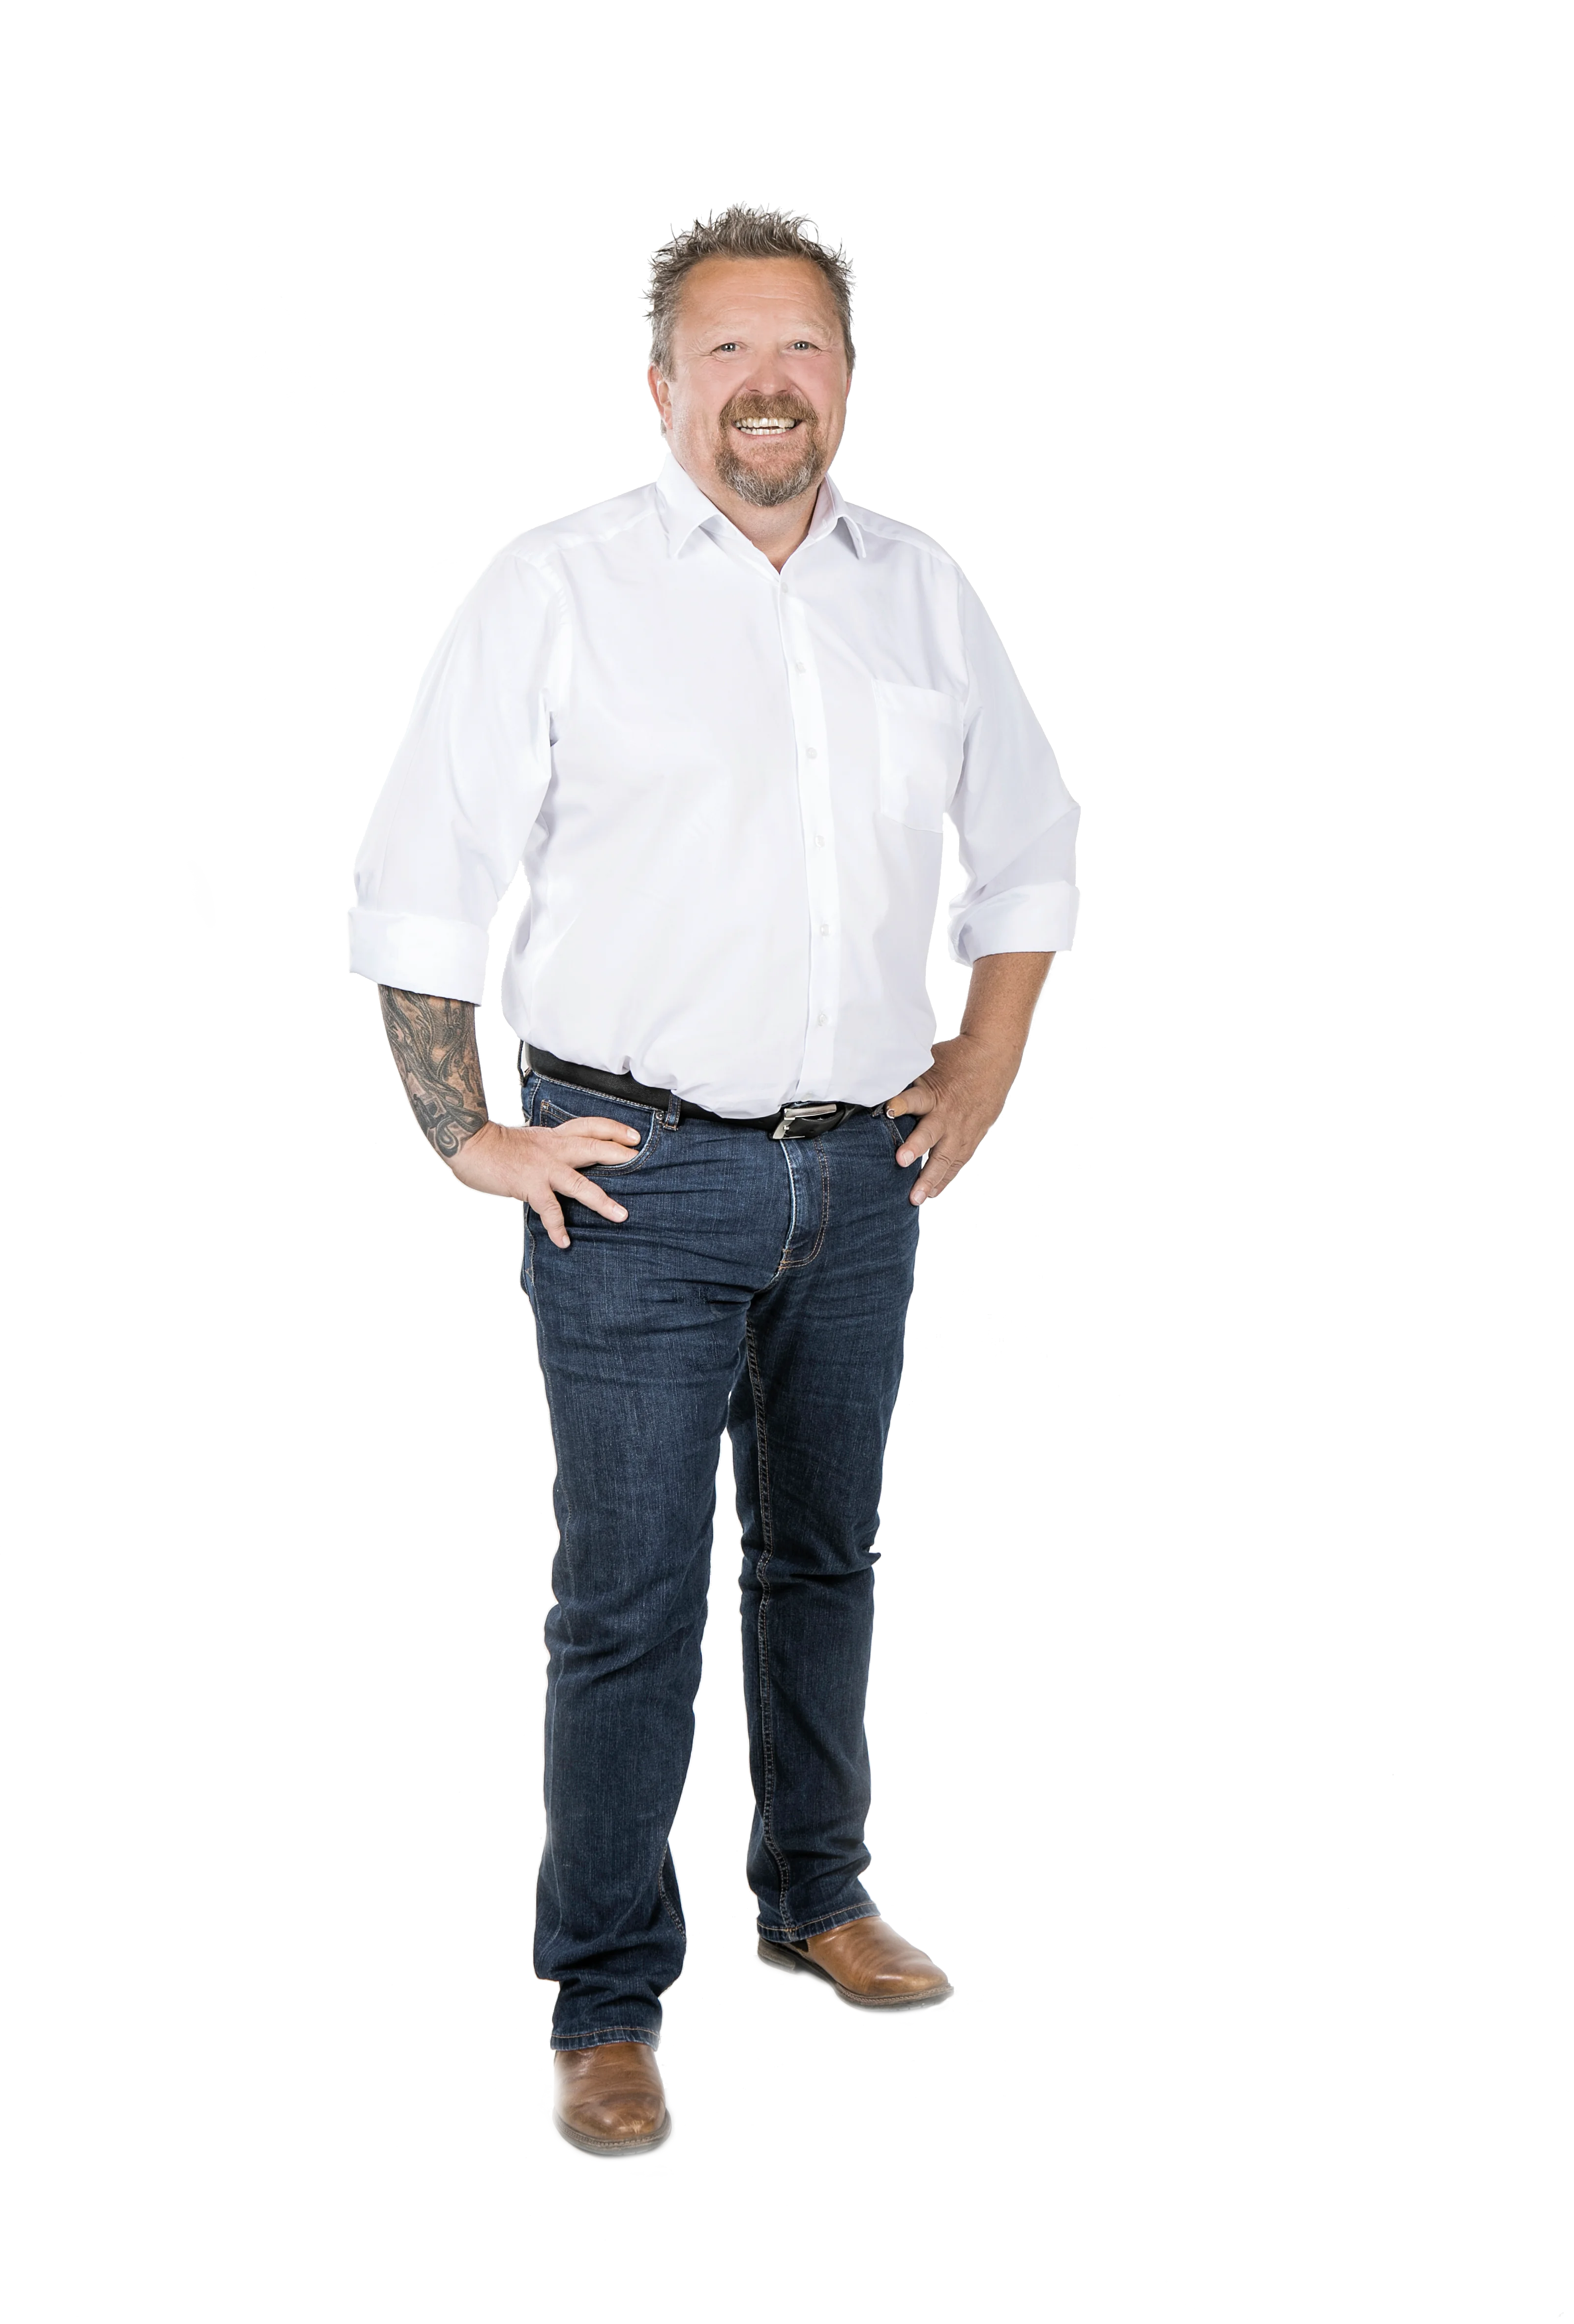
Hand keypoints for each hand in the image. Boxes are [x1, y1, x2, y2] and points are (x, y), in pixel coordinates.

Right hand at [447, 1117, 641, 1247]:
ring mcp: (542, 1167)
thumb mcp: (530, 1141)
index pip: (589, 1126)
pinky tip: (564, 1242)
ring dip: (602, 1201)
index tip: (633, 1136)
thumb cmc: (495, 1145)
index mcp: (554, 1137)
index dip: (613, 1129)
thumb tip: (565, 1162)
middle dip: (619, 1154)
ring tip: (621, 1215)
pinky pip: (548, 1209)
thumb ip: (550, 1149)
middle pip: (593, 1146)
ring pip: (579, 1183)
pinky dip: (557, 1227)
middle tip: (640, 1161)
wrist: (469, 1142)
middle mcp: (554, 1149)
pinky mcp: (528, 1185)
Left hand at [883, 1033, 1021, 1205]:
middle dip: (915, 1148)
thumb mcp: (928, 1062)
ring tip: (916, 1197)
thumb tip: (873, 1078)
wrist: (992, 1057)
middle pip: (929, 1133)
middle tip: (902, 1160)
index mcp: (932, 1091)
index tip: (888, 1109)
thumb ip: (905, 1078)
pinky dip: (944, 1179)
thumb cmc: (956, 1059)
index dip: (900, 1104)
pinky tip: (932, 1194)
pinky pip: (956, 1163)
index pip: (914, 1098)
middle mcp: (946, 1113)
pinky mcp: (970, 1138)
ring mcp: (960, 1129)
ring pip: (944, 1158)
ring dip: (929, 1178)